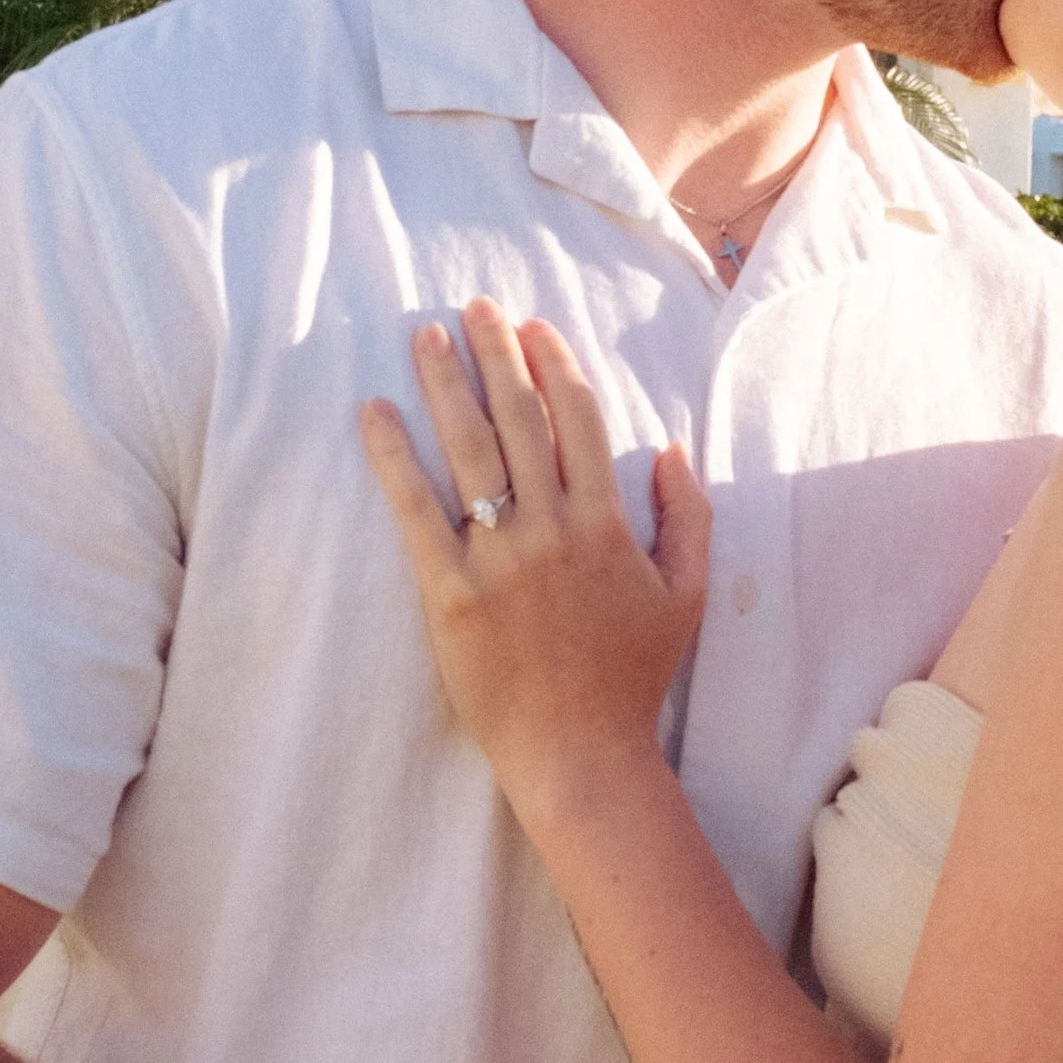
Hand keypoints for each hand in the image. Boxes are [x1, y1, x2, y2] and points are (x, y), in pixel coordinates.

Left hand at [362, 303, 710, 803]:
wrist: (580, 754)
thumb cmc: (634, 677)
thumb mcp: (687, 593)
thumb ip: (688, 515)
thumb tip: (670, 447)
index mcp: (606, 523)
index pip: (577, 421)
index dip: (555, 365)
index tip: (534, 325)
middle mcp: (551, 529)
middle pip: (518, 418)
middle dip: (496, 353)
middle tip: (476, 307)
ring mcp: (498, 559)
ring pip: (468, 449)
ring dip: (444, 383)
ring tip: (425, 335)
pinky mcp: (450, 592)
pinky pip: (416, 510)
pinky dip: (394, 456)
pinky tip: (375, 412)